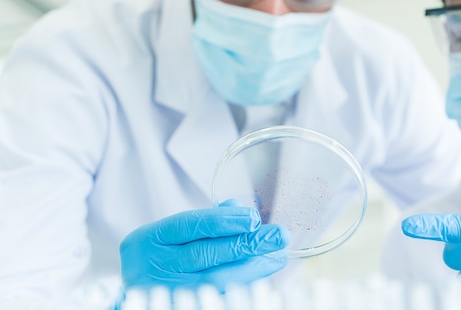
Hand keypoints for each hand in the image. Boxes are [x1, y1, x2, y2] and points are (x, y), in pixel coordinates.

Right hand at [120, 201, 289, 291]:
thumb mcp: (174, 235)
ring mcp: (162, 292)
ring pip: (213, 280)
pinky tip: (259, 276)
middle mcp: (151, 267)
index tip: (254, 218)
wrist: (136, 294)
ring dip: (250, 268)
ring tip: (275, 257)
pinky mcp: (177, 307)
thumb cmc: (161, 257)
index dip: (223, 220)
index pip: (190, 225)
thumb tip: (237, 207)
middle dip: (245, 244)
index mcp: (147, 239)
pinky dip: (240, 285)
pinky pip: (215, 296)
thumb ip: (206, 220)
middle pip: (204, 254)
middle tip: (278, 236)